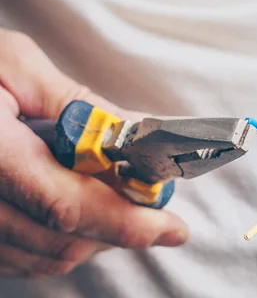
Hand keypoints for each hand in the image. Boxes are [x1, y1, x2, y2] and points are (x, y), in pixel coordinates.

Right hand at [0, 30, 188, 277]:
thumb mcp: (13, 64)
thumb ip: (77, 103)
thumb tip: (133, 135)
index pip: (68, 204)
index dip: (128, 222)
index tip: (173, 227)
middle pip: (63, 239)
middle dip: (122, 228)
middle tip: (154, 204)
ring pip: (46, 256)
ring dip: (95, 237)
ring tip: (117, 202)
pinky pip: (21, 259)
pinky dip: (61, 243)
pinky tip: (77, 213)